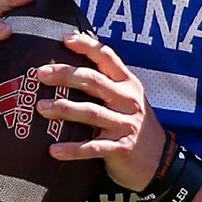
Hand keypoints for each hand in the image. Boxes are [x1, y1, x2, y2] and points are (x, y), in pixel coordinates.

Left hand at [34, 32, 166, 191]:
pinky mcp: (121, 149)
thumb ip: (108, 85)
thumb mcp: (129, 100)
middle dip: (66, 75)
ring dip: (64, 109)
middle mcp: (129, 101)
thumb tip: (70, 68)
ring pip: (91, 113)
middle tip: (41, 73)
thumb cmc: (135, 126)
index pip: (108, 58)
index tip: (66, 39)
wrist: (161, 162)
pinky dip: (72, 149)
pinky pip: (92, 148)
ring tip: (41, 107)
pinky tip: (53, 150)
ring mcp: (126, 125)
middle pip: (94, 82)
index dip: (88, 46)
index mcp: (129, 85)